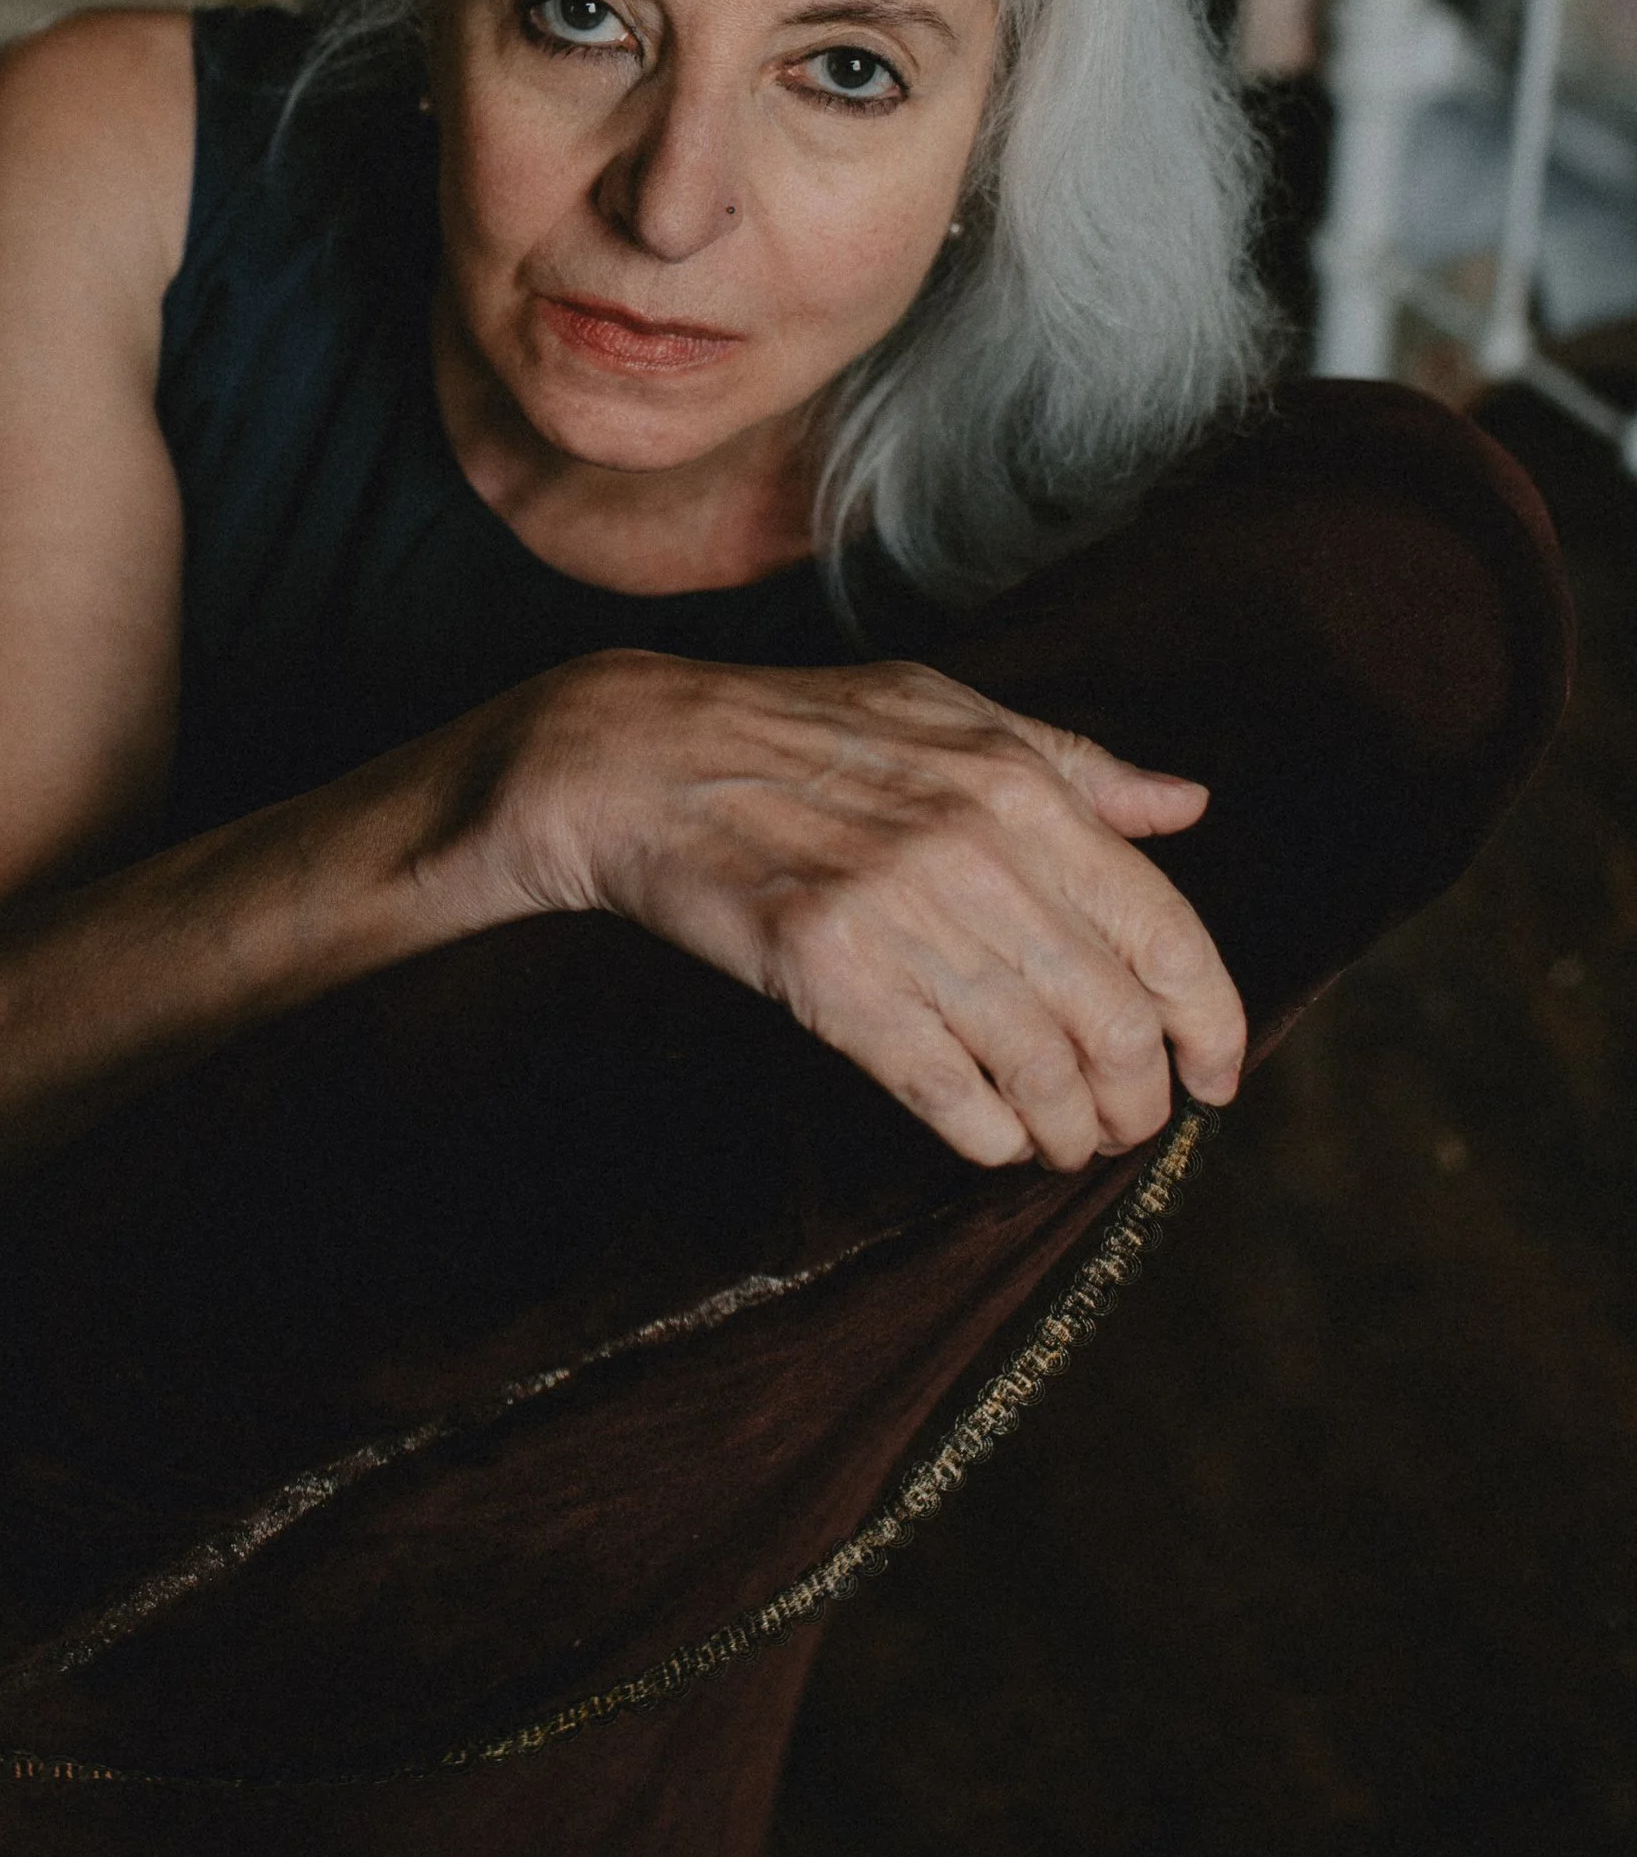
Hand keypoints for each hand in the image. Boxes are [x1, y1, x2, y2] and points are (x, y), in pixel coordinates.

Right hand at [471, 653, 1241, 1171]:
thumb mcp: (949, 714)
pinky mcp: (827, 976)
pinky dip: (988, 1135)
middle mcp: (972, 852)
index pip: (1163, 931)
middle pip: (1110, 1021)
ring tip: (1064, 1142)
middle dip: (1137, 1098)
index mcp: (1017, 786)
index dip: (1211, 1023)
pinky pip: (944, 1089)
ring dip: (1067, 1130)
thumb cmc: (801, 731)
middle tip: (1129, 1124)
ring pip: (1034, 1068)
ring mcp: (898, 916)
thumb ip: (1075, 767)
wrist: (641, 760)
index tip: (1216, 1075)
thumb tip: (1188, 808)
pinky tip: (995, 1139)